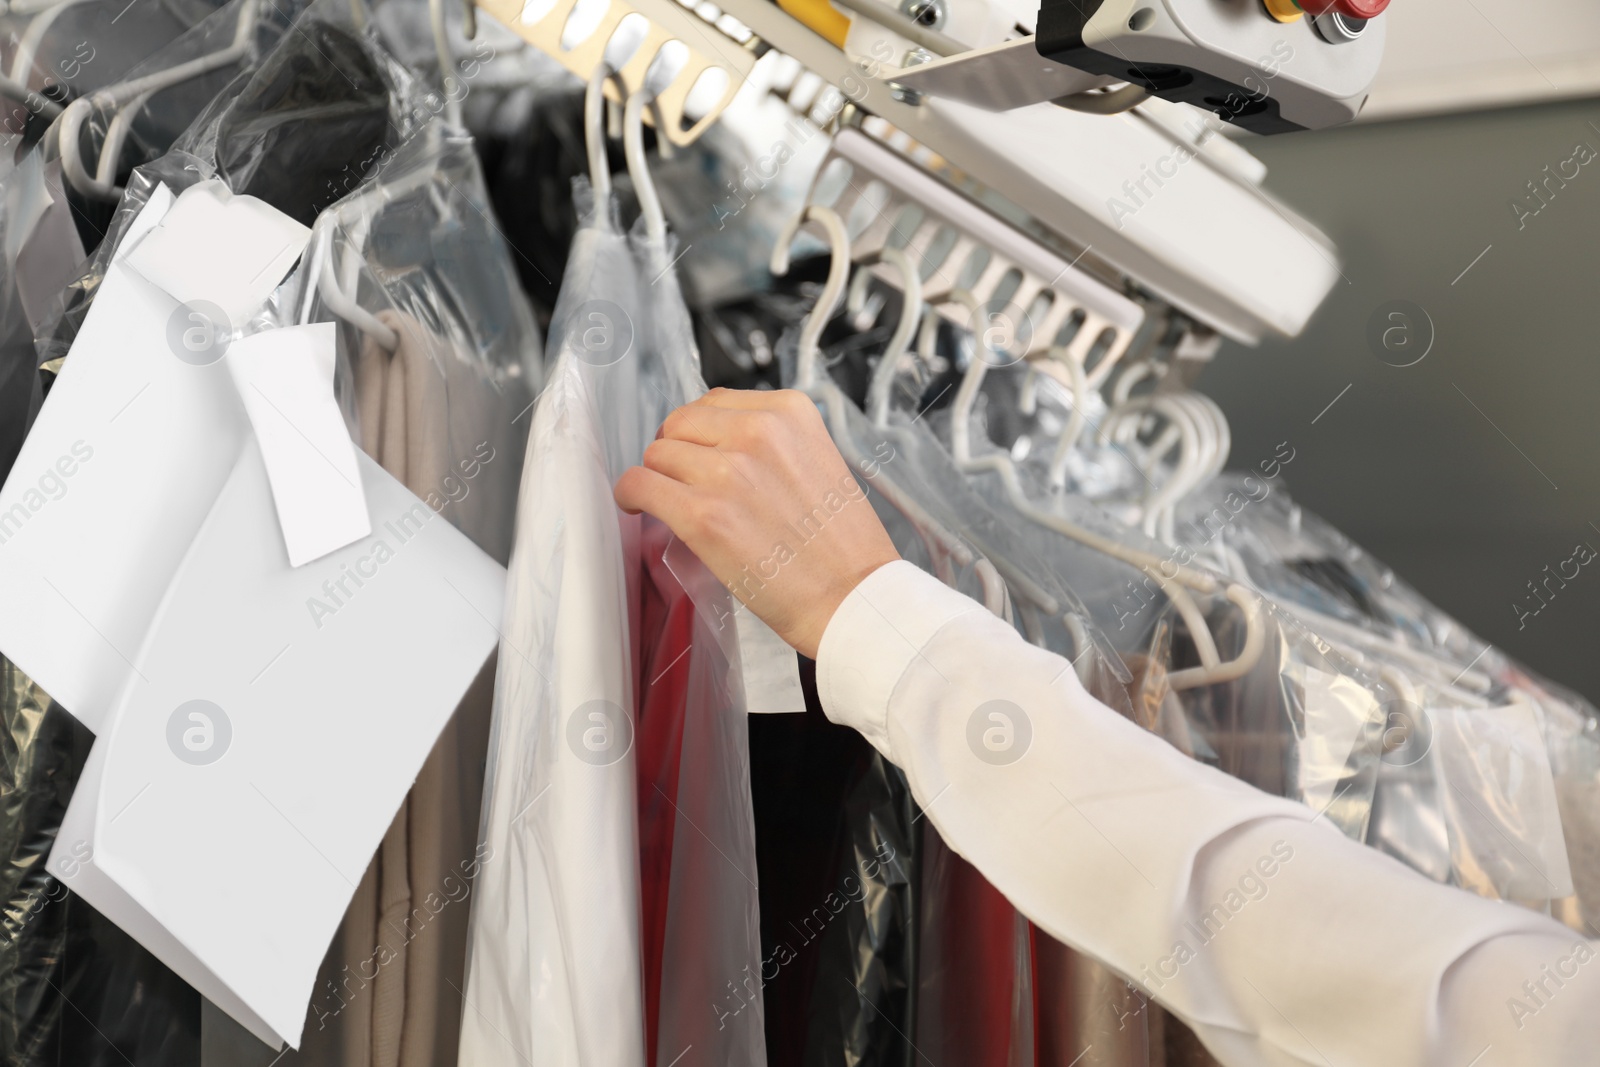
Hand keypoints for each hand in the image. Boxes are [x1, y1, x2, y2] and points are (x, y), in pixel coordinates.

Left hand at [614, 388, 899, 658]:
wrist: (853, 598)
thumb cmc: (840, 544)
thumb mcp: (818, 461)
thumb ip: (771, 442)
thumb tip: (713, 442)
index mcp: (789, 412)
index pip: (715, 402)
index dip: (702, 433)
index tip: (702, 455)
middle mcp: (757, 431)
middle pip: (680, 424)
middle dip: (677, 452)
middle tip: (685, 483)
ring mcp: (727, 472)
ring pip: (657, 454)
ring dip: (659, 477)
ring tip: (672, 501)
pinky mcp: (702, 515)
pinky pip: (640, 485)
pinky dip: (631, 494)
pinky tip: (637, 506)